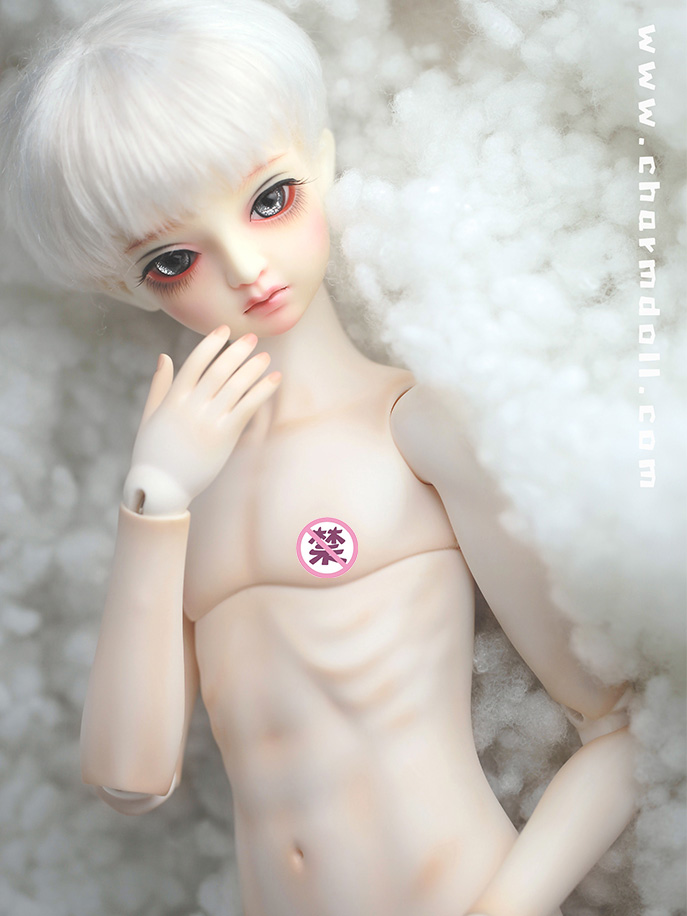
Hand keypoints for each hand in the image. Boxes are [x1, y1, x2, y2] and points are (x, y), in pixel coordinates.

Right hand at [123, 326, 280, 514]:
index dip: (210, 344)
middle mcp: (192, 407)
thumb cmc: (153, 453)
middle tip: (252, 338)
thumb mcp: (151, 416)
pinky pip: (248, 407)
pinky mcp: (224, 437)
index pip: (195, 363)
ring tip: (266, 357)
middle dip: (237, 352)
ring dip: (253, 369)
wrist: (160, 488)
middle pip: (219, 371)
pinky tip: (274, 379)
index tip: (223, 330)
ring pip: (236, 387)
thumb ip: (159, 385)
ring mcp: (209, 422)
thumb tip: (164, 357)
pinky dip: (263, 391)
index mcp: (173, 400)